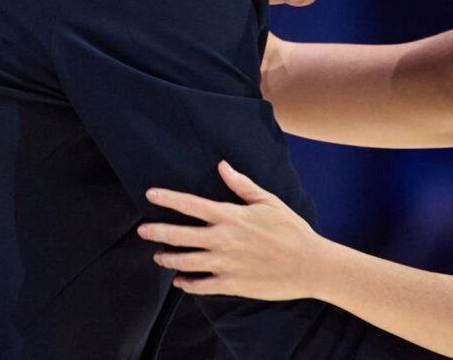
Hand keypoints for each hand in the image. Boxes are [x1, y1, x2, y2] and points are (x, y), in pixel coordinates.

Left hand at [137, 160, 322, 300]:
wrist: (310, 264)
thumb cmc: (291, 229)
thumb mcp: (267, 201)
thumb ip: (241, 184)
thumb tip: (222, 166)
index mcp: (230, 216)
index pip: (189, 204)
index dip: (167, 198)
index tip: (150, 195)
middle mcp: (222, 239)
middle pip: (179, 234)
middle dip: (156, 231)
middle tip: (142, 230)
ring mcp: (225, 264)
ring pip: (185, 262)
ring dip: (167, 259)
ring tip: (157, 256)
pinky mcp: (231, 284)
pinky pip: (201, 286)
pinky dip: (187, 284)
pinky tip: (180, 281)